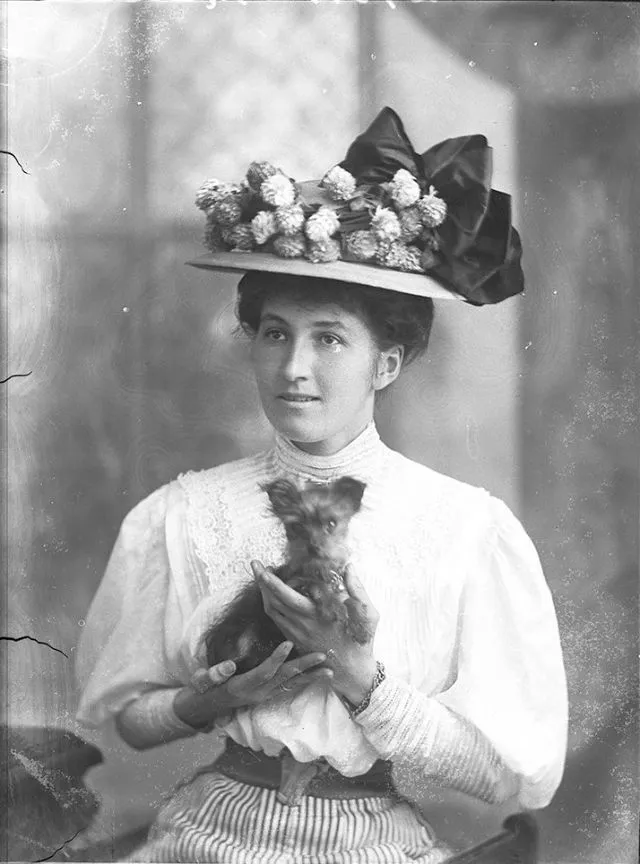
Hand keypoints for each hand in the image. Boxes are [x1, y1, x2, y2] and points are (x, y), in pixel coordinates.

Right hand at [173, 642, 331, 729]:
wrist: (209, 706)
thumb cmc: (206, 690)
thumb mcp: (204, 682)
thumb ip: (214, 675)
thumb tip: (229, 666)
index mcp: (244, 686)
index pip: (264, 672)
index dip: (277, 659)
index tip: (289, 643)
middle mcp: (259, 692)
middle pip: (284, 678)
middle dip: (304, 667)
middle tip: (322, 657)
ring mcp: (265, 694)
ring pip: (291, 684)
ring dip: (311, 677)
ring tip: (330, 671)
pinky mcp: (269, 693)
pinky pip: (290, 687)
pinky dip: (305, 681)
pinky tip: (319, 676)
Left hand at [252, 560, 378, 705]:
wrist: (352, 671)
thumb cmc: (361, 641)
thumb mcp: (368, 614)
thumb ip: (357, 589)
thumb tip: (349, 567)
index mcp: (317, 616)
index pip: (287, 596)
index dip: (272, 582)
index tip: (262, 568)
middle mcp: (302, 625)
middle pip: (272, 601)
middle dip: (261, 582)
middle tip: (255, 564)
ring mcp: (296, 634)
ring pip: (271, 611)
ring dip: (264, 593)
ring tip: (262, 576)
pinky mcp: (295, 640)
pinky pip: (277, 620)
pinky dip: (270, 605)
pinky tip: (271, 595)